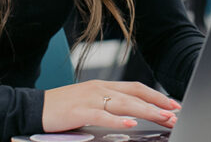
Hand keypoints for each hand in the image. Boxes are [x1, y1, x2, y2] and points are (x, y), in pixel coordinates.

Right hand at [42, 79, 180, 132]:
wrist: (35, 107)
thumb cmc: (63, 108)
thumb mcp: (90, 102)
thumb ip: (109, 105)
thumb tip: (131, 115)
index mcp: (104, 86)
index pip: (137, 88)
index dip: (157, 96)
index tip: (173, 105)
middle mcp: (101, 88)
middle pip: (136, 95)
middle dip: (158, 105)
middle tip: (175, 114)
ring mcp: (91, 98)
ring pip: (125, 104)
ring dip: (146, 112)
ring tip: (162, 118)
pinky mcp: (80, 110)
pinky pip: (102, 116)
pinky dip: (117, 121)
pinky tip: (130, 126)